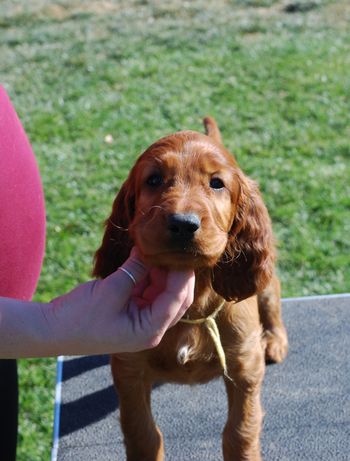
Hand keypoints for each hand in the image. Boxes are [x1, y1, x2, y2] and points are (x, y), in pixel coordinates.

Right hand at [47, 249, 194, 354]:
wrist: (52, 330)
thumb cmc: (79, 318)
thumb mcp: (110, 290)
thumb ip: (135, 269)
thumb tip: (149, 249)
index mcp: (149, 331)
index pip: (177, 300)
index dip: (182, 275)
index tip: (183, 252)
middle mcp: (150, 328)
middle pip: (176, 298)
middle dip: (176, 273)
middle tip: (173, 248)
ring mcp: (142, 319)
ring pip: (163, 292)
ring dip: (161, 271)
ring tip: (156, 249)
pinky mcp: (132, 310)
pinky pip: (148, 289)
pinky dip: (147, 274)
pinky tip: (144, 256)